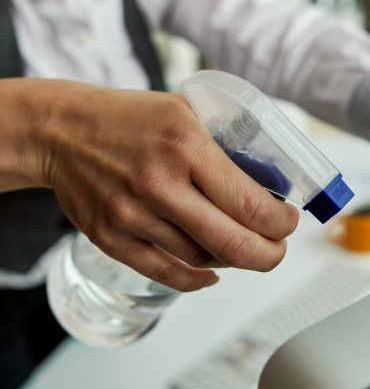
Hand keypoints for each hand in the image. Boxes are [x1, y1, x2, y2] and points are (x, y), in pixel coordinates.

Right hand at [24, 80, 298, 291]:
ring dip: (232, 260)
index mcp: (187, 146)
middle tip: (278, 248)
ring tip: (242, 247)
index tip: (288, 221)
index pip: (251, 204)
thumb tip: (268, 173)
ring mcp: (132, 215)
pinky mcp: (111, 238)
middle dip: (270, 254)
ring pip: (202, 259)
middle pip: (234, 244)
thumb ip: (226, 139)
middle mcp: (160, 184)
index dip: (281, 222)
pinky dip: (196, 279)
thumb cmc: (127, 117)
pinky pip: (164, 273)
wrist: (61, 130)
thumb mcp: (185, 109)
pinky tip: (211, 272)